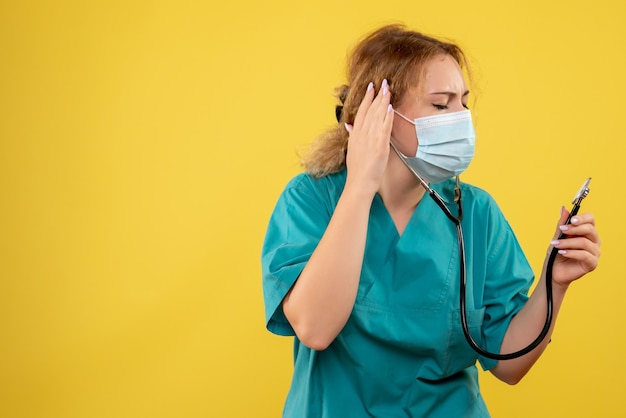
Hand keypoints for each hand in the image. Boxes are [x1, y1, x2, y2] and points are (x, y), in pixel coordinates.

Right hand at [344, 79, 393, 196]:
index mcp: (355, 134)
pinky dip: (387, 116)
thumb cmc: (357, 169)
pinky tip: (390, 107)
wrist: (359, 182)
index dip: (367, 98)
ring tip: (387, 89)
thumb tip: (349, 125)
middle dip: (377, 95)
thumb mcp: (351, 149)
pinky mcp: (380, 145)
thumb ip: (352, 135)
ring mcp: (371, 139)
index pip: (361, 112)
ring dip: (383, 101)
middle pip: (370, 110)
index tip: (371, 87)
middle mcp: (362, 134)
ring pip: (378, 115)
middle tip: (382, 82)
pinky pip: (384, 127)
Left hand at [548, 207, 600, 286]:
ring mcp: (594, 253)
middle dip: (574, 229)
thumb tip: (564, 208)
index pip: (591, 219)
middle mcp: (593, 241)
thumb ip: (562, 224)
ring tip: (556, 245)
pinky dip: (571, 253)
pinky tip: (562, 252)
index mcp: (586, 232)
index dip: (582, 218)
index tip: (571, 220)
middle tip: (561, 230)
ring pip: (584, 242)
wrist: (553, 272)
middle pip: (590, 229)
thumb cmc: (556, 254)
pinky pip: (585, 255)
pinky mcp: (592, 264)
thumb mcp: (557, 237)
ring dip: (568, 242)